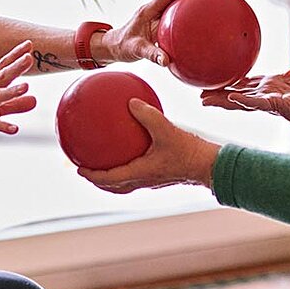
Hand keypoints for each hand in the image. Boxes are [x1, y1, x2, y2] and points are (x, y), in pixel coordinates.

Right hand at [0, 41, 36, 147]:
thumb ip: (15, 104)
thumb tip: (35, 100)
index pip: (2, 66)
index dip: (15, 55)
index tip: (29, 43)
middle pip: (1, 77)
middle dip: (15, 67)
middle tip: (29, 57)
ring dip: (11, 91)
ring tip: (26, 86)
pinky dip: (3, 125)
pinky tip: (14, 129)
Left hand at [77, 99, 220, 193]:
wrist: (210, 166)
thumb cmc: (188, 151)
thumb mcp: (166, 129)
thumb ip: (148, 115)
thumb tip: (130, 101)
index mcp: (139, 173)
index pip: (109, 179)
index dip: (92, 175)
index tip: (78, 169)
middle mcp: (143, 180)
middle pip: (114, 186)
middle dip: (99, 181)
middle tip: (86, 171)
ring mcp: (153, 180)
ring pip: (126, 184)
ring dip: (113, 179)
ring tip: (105, 166)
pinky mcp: (162, 176)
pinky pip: (139, 175)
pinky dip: (130, 168)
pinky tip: (136, 151)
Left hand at [103, 0, 216, 64]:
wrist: (114, 48)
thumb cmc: (123, 47)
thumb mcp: (136, 50)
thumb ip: (151, 54)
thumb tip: (167, 61)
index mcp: (148, 10)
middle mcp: (154, 9)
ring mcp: (158, 15)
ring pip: (178, 1)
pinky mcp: (160, 22)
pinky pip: (178, 14)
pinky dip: (190, 12)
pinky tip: (202, 19)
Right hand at [200, 22, 289, 131]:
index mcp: (272, 86)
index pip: (246, 85)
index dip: (231, 83)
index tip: (216, 81)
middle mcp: (268, 95)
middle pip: (237, 95)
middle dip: (219, 95)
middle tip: (200, 94)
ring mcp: (271, 102)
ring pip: (241, 101)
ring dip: (223, 100)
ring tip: (205, 100)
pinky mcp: (279, 106)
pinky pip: (258, 102)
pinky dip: (244, 100)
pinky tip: (231, 97)